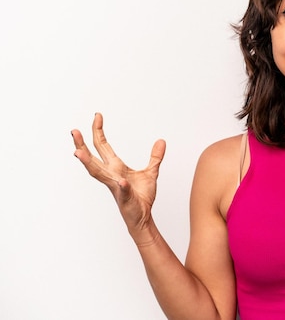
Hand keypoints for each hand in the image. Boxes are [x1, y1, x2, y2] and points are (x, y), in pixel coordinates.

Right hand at [71, 113, 165, 233]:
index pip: (103, 147)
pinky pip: (123, 189)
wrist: (143, 217)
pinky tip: (121, 180)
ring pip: (98, 173)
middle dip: (82, 145)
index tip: (97, 116)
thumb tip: (161, 141)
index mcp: (116, 167)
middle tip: (74, 131)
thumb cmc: (141, 196)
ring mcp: (115, 186)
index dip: (99, 132)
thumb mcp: (151, 172)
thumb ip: (155, 157)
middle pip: (93, 158)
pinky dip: (122, 185)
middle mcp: (111, 175)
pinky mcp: (125, 197)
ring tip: (78, 152)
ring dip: (88, 163)